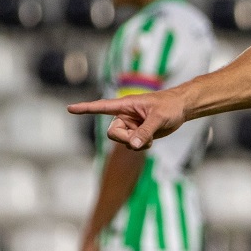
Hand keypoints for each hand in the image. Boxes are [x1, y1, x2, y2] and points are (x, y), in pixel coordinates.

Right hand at [68, 89, 187, 149]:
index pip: (101, 106)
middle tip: (142, 139)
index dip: (85, 108)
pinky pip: (133, 145)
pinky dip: (141, 146)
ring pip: (123, 141)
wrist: (181, 108)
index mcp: (125, 105)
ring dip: (136, 143)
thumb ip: (145, 131)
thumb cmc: (170, 106)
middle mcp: (124, 116)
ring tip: (151, 136)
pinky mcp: (137, 134)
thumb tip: (133, 145)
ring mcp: (130, 126)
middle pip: (113, 133)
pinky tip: (151, 140)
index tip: (69, 108)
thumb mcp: (159, 118)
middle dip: (126, 139)